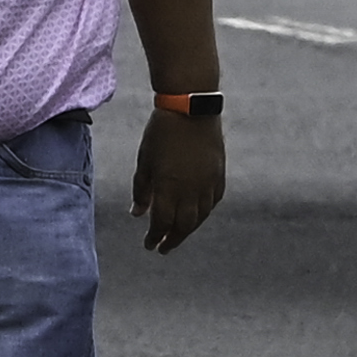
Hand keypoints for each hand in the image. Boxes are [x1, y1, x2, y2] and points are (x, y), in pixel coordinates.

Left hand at [132, 109, 224, 251]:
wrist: (191, 108)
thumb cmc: (162, 132)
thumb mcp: (144, 161)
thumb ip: (141, 190)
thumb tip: (137, 214)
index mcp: (169, 188)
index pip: (162, 224)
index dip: (155, 237)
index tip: (149, 245)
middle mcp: (191, 191)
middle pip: (184, 226)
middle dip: (172, 240)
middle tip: (163, 248)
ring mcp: (208, 184)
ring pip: (200, 217)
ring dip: (188, 229)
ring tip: (178, 233)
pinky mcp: (219, 175)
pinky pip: (213, 202)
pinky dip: (204, 213)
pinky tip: (197, 214)